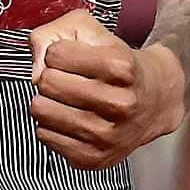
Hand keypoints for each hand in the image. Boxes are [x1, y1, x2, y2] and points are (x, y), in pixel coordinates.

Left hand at [28, 8, 186, 170]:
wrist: (155, 100)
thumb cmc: (119, 64)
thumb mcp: (92, 32)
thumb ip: (53, 34)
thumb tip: (35, 68)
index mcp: (120, 67)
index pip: (56, 54)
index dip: (58, 52)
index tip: (70, 57)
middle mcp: (119, 103)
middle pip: (47, 82)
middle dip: (51, 76)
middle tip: (67, 79)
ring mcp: (107, 135)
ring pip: (42, 111)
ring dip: (48, 101)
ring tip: (67, 99)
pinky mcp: (95, 158)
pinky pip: (45, 136)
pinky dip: (51, 125)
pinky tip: (70, 118)